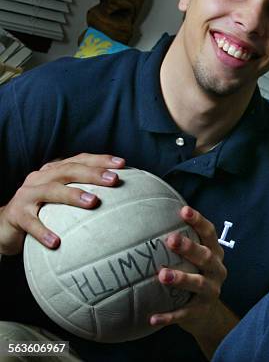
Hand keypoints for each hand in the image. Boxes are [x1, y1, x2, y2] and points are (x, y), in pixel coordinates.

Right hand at [0, 153, 124, 254]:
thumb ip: (85, 195)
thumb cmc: (43, 212)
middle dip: (93, 173)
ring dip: (73, 195)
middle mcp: (40, 178)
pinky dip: (43, 231)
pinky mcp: (16, 215)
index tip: (122, 164)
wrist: (4, 226)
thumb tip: (123, 202)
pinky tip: (57, 242)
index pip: (79, 160)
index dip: (100, 160)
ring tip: (94, 202)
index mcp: (54, 171)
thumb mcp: (62, 201)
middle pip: (68, 170)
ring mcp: (27, 195)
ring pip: (51, 191)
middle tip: (114, 179)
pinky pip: (31, 223)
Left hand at [150, 207, 232, 356]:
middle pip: (206, 256)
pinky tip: (152, 317)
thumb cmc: (195, 276)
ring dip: (181, 278)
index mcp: (215, 253)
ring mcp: (211, 291)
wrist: (207, 316)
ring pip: (198, 283)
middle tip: (170, 239)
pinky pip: (184, 313)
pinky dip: (169, 316)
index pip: (209, 233)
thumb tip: (155, 216)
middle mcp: (216, 270)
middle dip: (189, 248)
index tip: (184, 210)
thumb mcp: (196, 259)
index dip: (198, 221)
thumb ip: (183, 242)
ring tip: (161, 275)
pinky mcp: (200, 311)